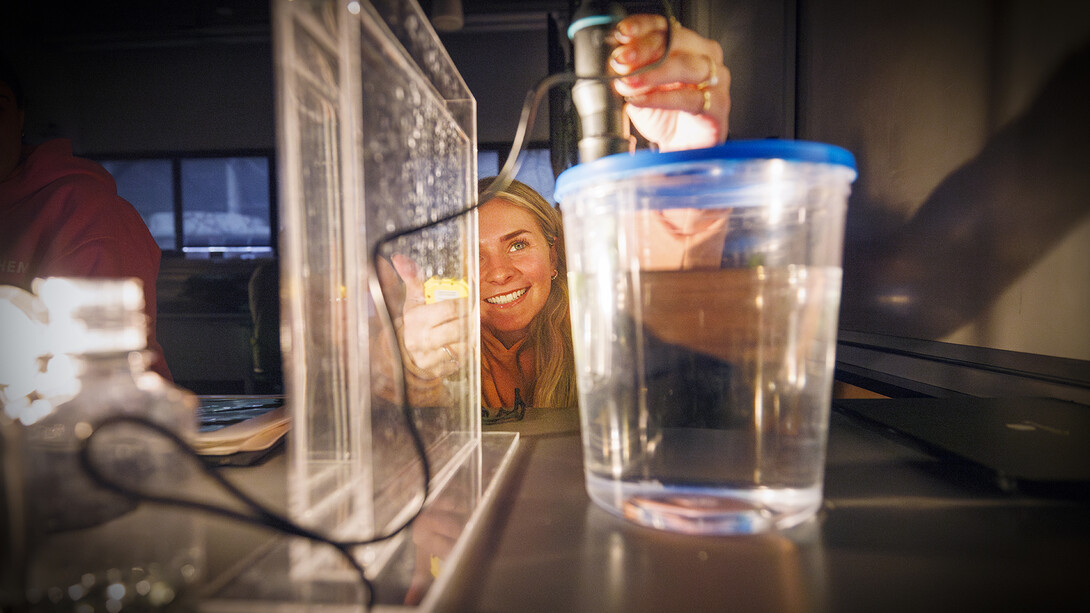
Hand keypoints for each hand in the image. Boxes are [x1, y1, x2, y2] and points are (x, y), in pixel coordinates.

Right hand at [388, 254, 467, 379]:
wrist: (403, 353)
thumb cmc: (413, 323)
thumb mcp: (412, 301)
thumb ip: (412, 279)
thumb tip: (398, 257)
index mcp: (415, 319)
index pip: (450, 308)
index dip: (464, 303)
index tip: (470, 301)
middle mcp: (420, 339)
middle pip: (459, 328)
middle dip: (470, 321)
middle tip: (474, 316)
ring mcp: (428, 357)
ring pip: (462, 345)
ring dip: (470, 336)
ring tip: (467, 329)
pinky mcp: (437, 370)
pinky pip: (460, 359)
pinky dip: (465, 351)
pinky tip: (460, 344)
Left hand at [610, 14, 730, 151]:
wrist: (683, 148)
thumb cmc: (667, 116)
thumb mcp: (640, 91)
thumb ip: (630, 75)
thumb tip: (618, 64)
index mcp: (686, 45)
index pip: (665, 26)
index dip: (642, 27)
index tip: (623, 33)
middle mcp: (704, 56)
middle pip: (677, 41)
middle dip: (645, 49)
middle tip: (622, 60)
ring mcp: (716, 79)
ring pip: (686, 66)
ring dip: (653, 73)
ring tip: (630, 82)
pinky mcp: (719, 105)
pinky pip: (689, 98)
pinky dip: (661, 99)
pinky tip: (641, 101)